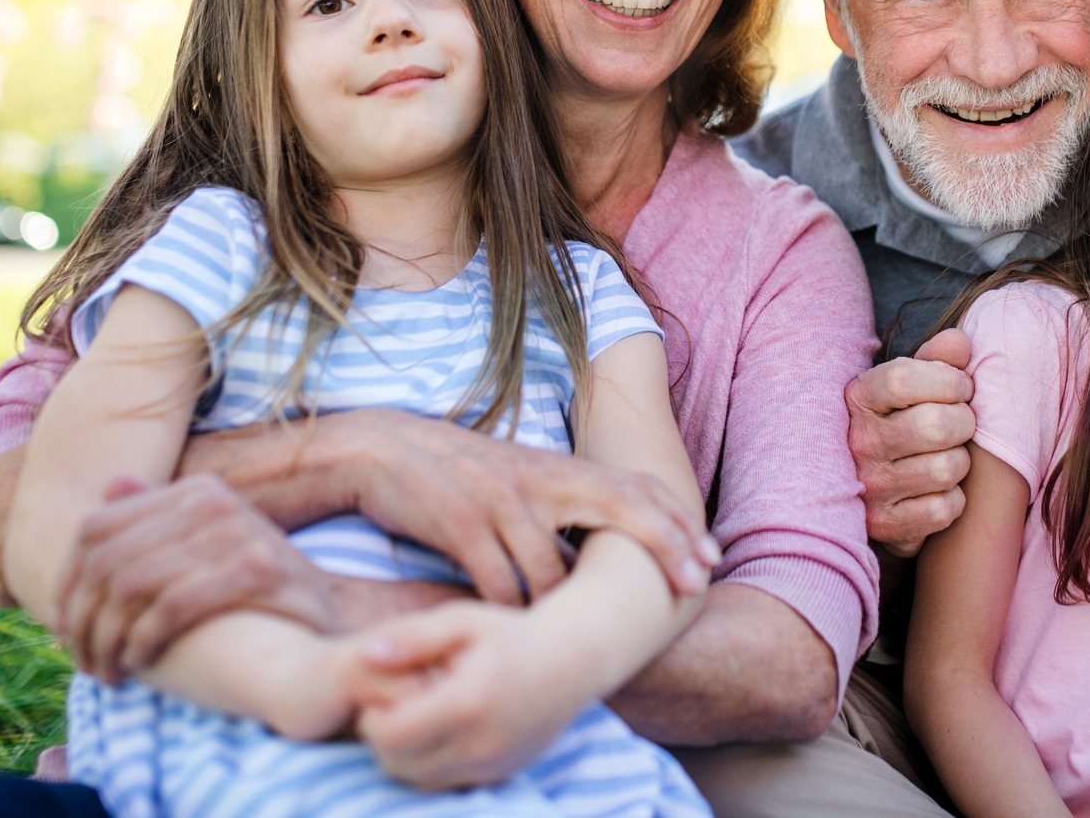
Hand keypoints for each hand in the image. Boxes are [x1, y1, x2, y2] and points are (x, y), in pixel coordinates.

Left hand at [58, 474, 343, 683]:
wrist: (325, 620)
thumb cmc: (254, 591)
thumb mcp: (205, 547)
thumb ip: (157, 518)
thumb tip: (111, 484)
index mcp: (194, 491)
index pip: (96, 529)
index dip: (65, 582)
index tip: (62, 628)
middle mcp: (214, 502)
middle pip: (108, 561)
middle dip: (84, 620)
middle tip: (82, 662)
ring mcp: (239, 531)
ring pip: (133, 586)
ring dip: (108, 640)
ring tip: (106, 672)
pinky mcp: (259, 570)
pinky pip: (173, 607)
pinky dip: (143, 641)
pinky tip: (139, 665)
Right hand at [322, 411, 718, 604]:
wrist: (381, 449)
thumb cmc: (456, 473)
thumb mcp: (518, 478)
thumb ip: (561, 504)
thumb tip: (605, 550)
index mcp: (555, 467)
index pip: (633, 487)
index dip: (676, 520)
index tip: (709, 555)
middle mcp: (537, 479)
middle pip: (620, 507)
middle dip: (665, 545)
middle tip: (697, 583)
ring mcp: (499, 501)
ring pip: (554, 570)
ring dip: (571, 608)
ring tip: (589, 639)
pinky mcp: (459, 524)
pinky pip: (498, 585)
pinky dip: (512, 613)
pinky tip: (518, 633)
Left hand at [349, 601, 591, 789]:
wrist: (571, 661)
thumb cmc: (509, 634)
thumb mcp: (461, 621)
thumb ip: (411, 638)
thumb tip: (363, 655)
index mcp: (465, 703)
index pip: (389, 736)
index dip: (371, 720)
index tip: (377, 697)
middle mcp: (479, 744)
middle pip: (398, 765)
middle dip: (384, 741)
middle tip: (390, 709)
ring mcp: (492, 766)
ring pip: (420, 781)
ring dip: (406, 757)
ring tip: (415, 719)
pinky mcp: (501, 775)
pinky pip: (448, 784)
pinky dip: (433, 765)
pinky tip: (441, 732)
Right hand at [846, 328, 976, 556]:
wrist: (864, 489)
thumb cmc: (897, 423)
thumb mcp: (908, 386)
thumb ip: (936, 360)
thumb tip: (961, 342)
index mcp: (858, 398)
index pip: (906, 378)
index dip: (948, 380)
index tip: (961, 388)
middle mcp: (857, 442)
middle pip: (937, 425)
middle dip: (963, 422)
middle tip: (960, 424)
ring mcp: (869, 487)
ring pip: (947, 468)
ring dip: (960, 462)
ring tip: (947, 456)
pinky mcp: (886, 526)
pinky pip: (945, 509)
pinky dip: (954, 500)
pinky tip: (939, 489)